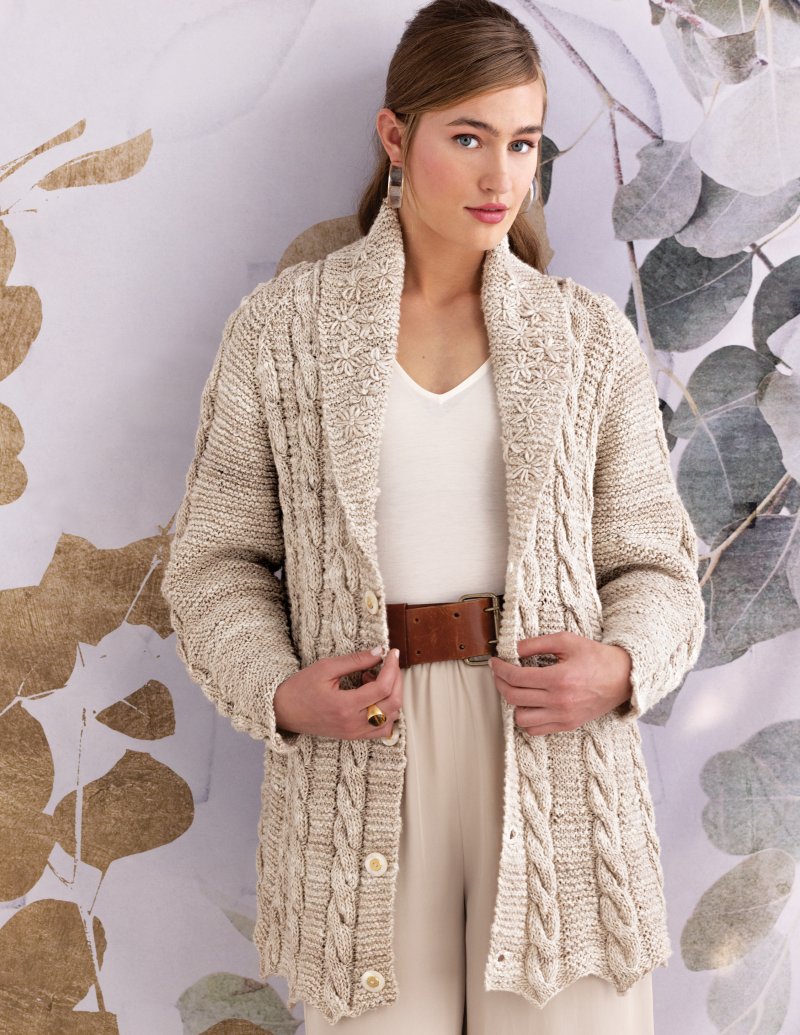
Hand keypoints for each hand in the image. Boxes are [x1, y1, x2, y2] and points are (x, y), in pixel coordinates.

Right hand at [274, 646, 402, 739]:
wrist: (283, 711)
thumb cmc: (300, 688)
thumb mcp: (326, 668)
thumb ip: (355, 661)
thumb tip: (380, 652)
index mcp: (345, 706)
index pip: (383, 687)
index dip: (392, 668)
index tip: (392, 653)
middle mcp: (353, 723)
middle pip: (392, 703)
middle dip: (397, 680)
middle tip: (389, 664)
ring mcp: (354, 733)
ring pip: (391, 718)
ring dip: (392, 696)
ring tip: (375, 680)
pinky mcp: (353, 736)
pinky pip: (382, 729)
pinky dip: (387, 713)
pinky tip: (375, 698)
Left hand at [488, 631, 631, 734]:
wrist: (623, 678)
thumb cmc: (596, 657)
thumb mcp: (566, 641)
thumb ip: (537, 643)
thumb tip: (514, 649)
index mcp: (559, 678)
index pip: (516, 677)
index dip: (500, 669)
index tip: (495, 662)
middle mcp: (560, 701)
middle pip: (514, 697)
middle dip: (501, 683)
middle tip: (500, 673)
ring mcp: (563, 716)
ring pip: (521, 718)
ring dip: (514, 703)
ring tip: (516, 689)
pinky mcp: (567, 725)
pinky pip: (536, 730)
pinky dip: (527, 719)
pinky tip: (529, 704)